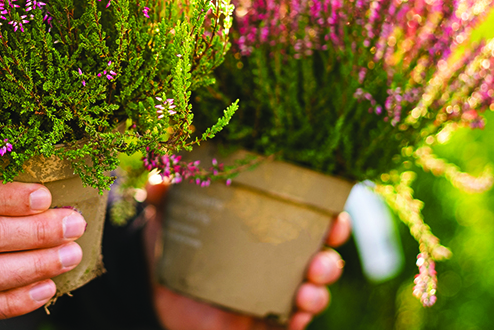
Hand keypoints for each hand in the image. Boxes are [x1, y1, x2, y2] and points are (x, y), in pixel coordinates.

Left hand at [143, 183, 351, 329]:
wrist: (157, 292)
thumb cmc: (175, 247)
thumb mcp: (168, 218)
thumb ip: (163, 196)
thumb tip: (160, 178)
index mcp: (267, 229)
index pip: (311, 221)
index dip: (331, 219)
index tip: (336, 216)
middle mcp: (278, 261)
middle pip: (321, 259)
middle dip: (331, 260)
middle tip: (321, 259)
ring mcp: (272, 293)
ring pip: (312, 293)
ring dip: (318, 293)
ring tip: (307, 291)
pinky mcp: (262, 321)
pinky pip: (289, 324)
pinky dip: (297, 321)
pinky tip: (294, 317)